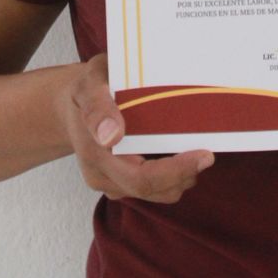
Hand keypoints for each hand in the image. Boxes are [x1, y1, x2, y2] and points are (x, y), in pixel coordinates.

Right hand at [60, 53, 213, 203]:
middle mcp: (102, 176)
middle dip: (184, 174)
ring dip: (180, 176)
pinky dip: (171, 175)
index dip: (176, 171)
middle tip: (208, 153)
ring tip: (194, 149)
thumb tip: (112, 134)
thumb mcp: (88, 84)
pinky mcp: (120, 184)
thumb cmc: (85, 89)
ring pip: (156, 193)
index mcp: (95, 154)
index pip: (141, 178)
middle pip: (152, 190)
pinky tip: (179, 152)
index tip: (204, 156)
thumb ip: (97, 106)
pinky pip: (152, 188)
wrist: (68, 106)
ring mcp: (110, 183)